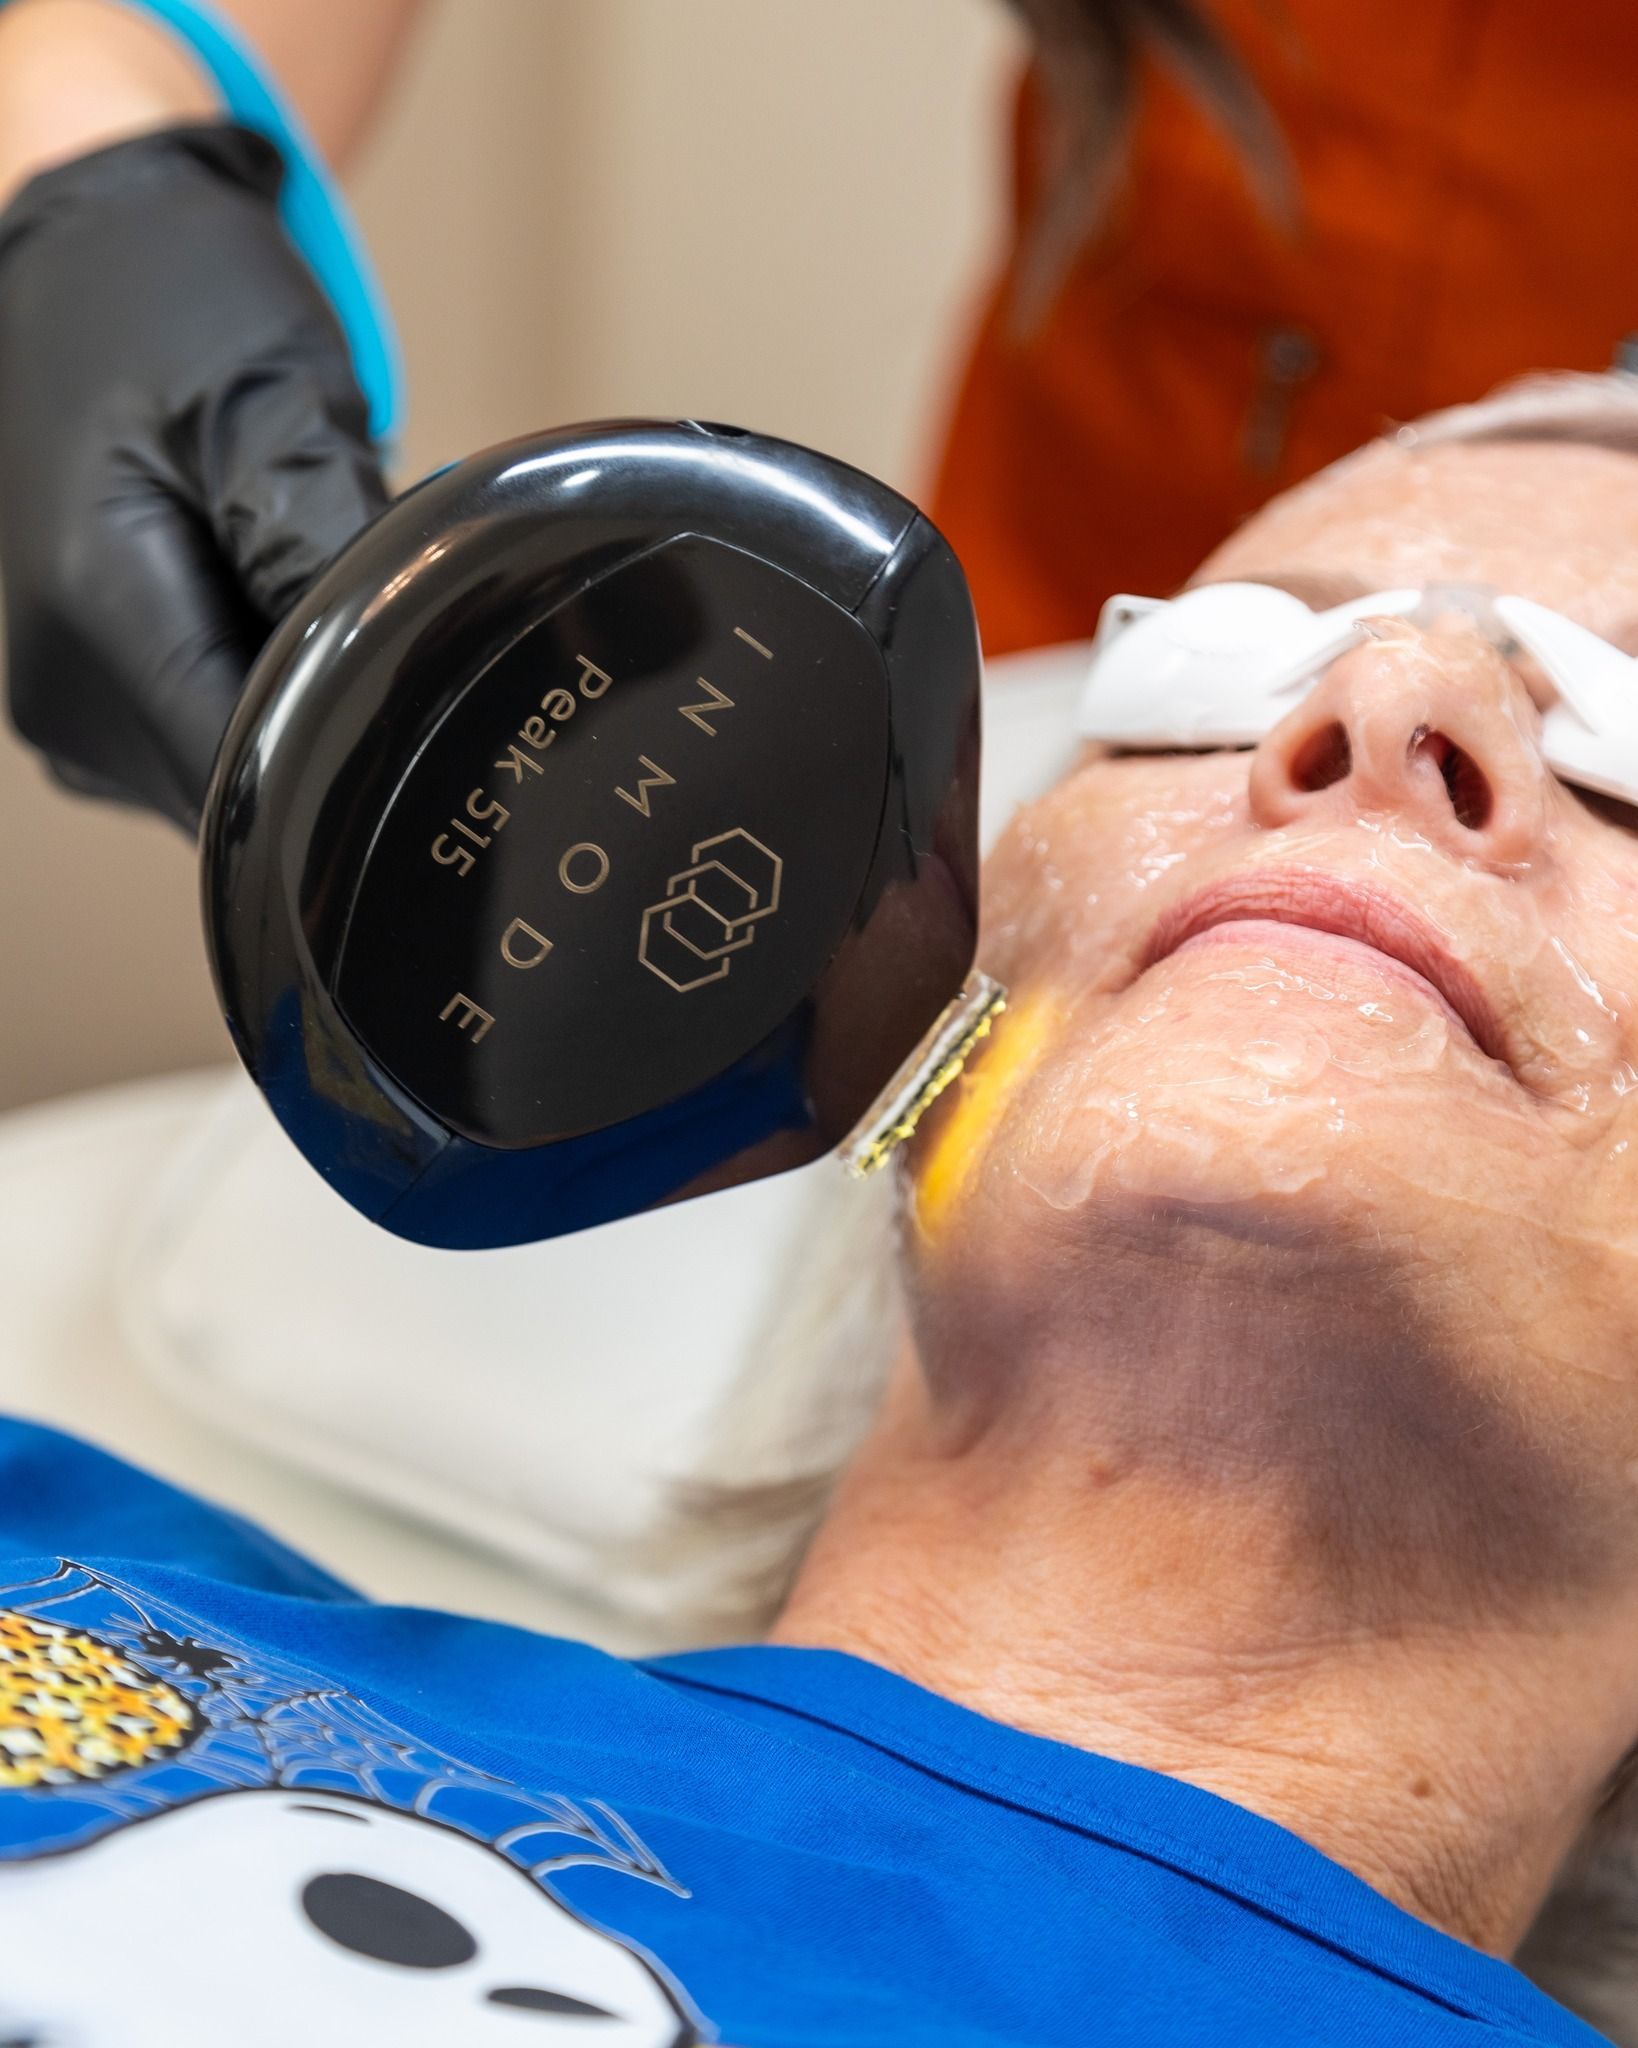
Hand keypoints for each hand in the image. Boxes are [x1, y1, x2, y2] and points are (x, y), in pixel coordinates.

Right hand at [0, 119, 386, 826]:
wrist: (77, 256)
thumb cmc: (169, 296)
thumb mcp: (269, 394)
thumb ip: (323, 540)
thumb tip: (394, 656)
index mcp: (92, 614)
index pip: (253, 772)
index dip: (348, 749)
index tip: (412, 683)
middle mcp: (63, 692)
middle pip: (244, 789)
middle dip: (331, 720)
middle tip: (372, 605)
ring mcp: (70, 708)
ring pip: (229, 776)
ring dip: (297, 704)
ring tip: (307, 583)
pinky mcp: (90, 703)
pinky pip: (205, 739)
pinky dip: (259, 689)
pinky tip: (272, 603)